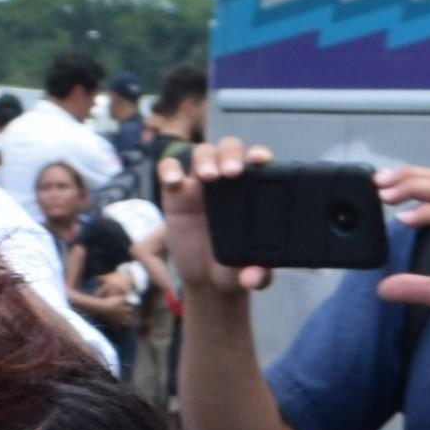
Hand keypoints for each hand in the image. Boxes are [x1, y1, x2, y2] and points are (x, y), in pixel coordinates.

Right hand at [158, 137, 277, 302]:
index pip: (258, 163)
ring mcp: (201, 183)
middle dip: (231, 154)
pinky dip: (169, 169)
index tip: (260, 161)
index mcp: (253, 191)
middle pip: (230, 149)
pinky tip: (173, 181)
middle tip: (232, 172)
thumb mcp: (249, 274)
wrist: (206, 280)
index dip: (259, 154)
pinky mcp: (176, 192)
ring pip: (203, 153)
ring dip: (206, 158)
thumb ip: (258, 275)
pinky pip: (169, 169)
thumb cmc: (234, 268)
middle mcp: (228, 180)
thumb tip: (256, 277)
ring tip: (208, 177)